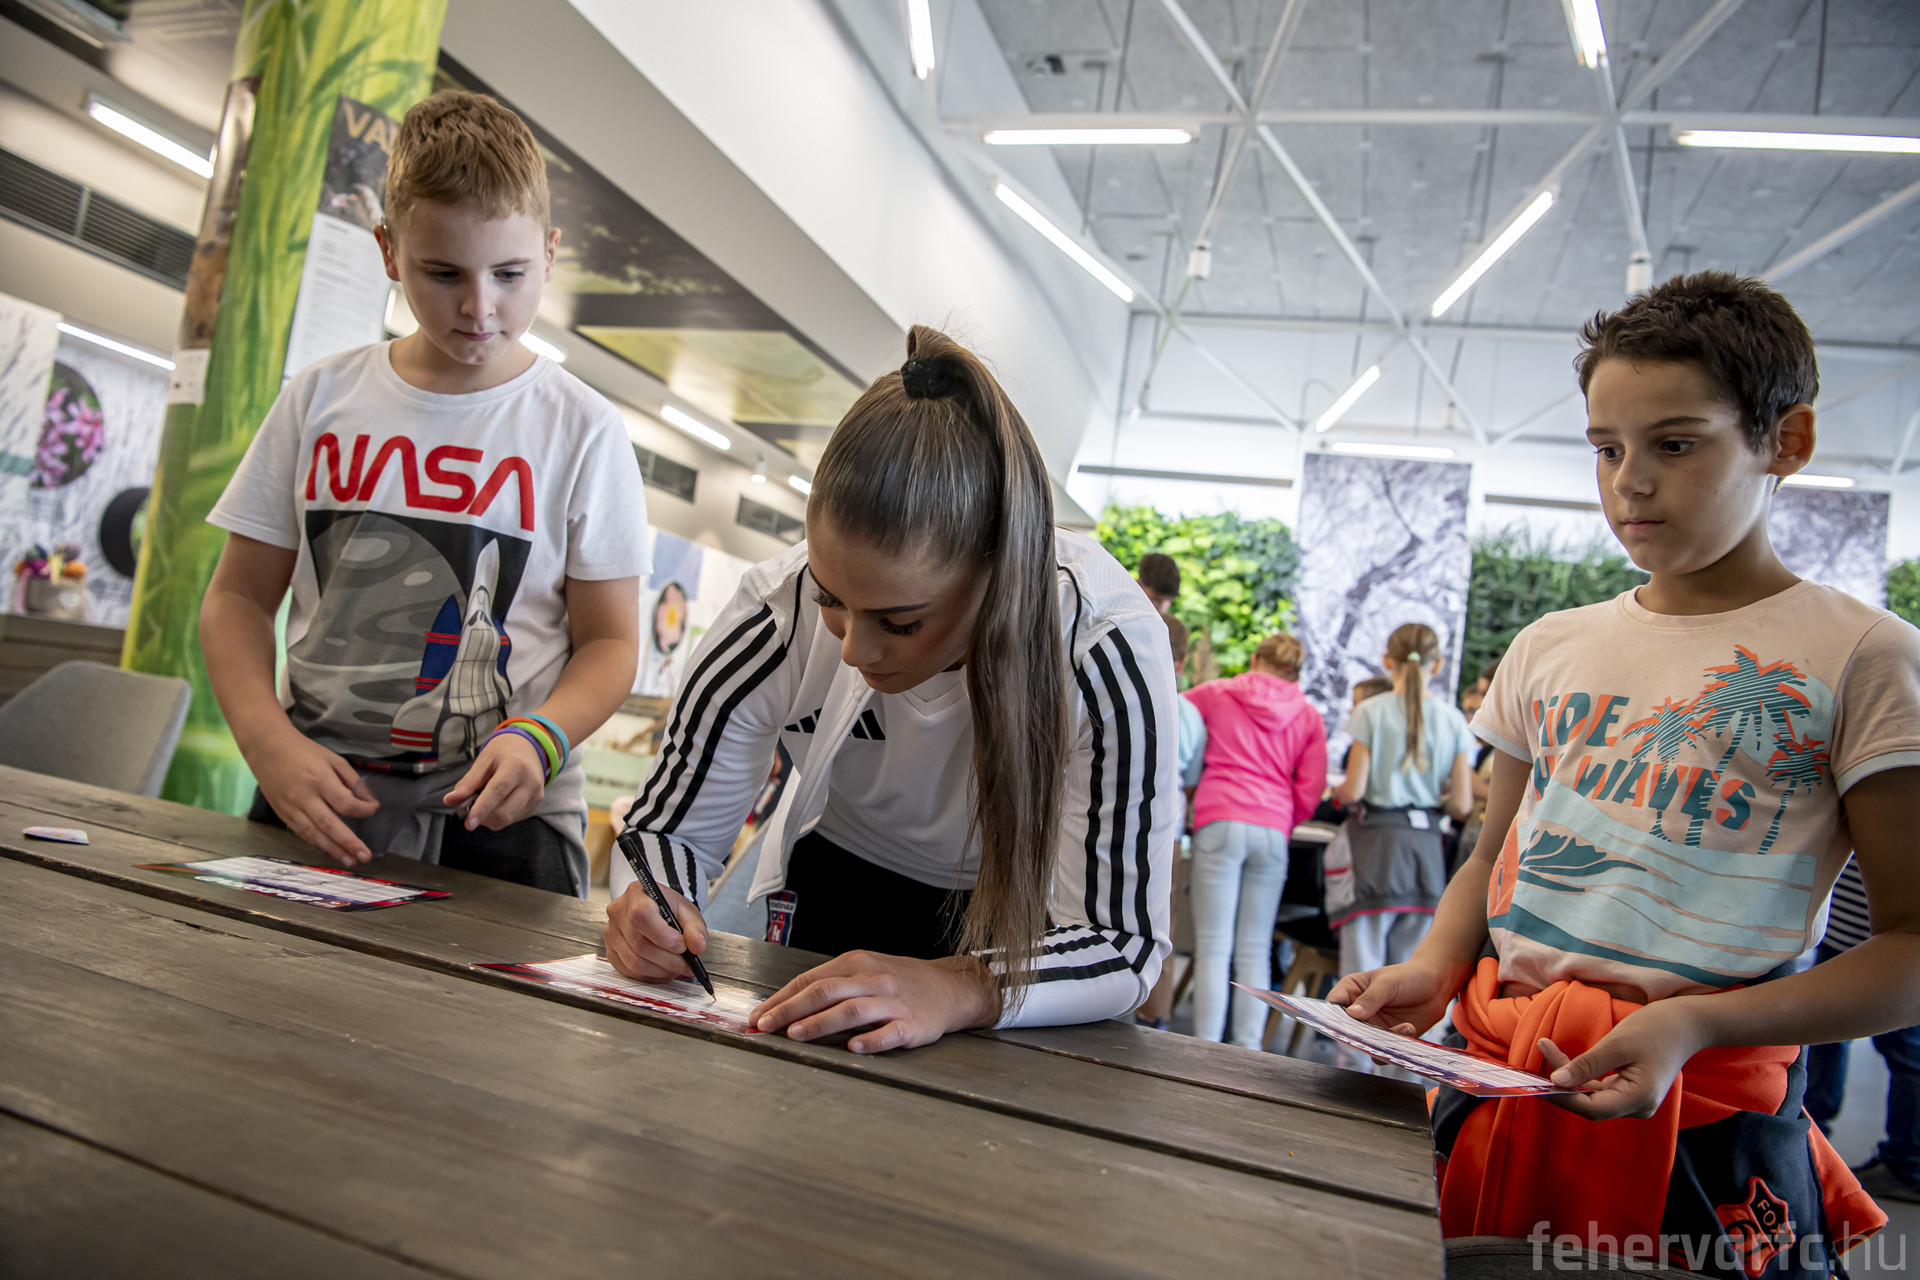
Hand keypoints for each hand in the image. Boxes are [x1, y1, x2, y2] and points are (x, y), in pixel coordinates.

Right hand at [249, 728, 380, 866]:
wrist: (266, 748)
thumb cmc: (304, 751)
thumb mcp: (333, 759)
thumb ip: (352, 780)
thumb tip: (368, 802)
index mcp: (320, 779)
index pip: (345, 803)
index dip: (363, 810)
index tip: (373, 809)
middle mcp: (304, 797)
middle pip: (330, 825)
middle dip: (349, 843)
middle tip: (365, 857)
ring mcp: (291, 807)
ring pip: (314, 834)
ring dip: (333, 850)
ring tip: (349, 861)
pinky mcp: (282, 813)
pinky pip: (301, 832)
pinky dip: (316, 843)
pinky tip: (329, 850)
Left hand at [444, 732, 545, 830]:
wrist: (529, 748)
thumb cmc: (504, 752)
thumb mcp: (484, 760)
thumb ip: (468, 782)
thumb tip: (450, 800)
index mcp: (517, 767)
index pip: (497, 792)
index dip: (482, 809)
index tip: (469, 823)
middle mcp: (531, 784)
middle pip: (503, 813)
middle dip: (482, 816)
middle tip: (470, 804)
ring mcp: (535, 797)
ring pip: (506, 820)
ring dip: (488, 817)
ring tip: (484, 800)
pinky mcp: (535, 806)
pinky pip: (511, 820)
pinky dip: (498, 816)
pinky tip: (497, 801)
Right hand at [603, 881, 707, 982]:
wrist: (657, 911)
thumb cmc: (670, 909)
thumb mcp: (688, 912)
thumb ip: (695, 928)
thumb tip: (698, 946)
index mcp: (636, 894)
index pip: (642, 916)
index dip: (663, 936)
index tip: (682, 945)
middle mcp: (618, 912)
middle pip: (640, 944)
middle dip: (668, 959)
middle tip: (686, 963)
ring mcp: (611, 933)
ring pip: (634, 962)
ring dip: (661, 970)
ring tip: (676, 967)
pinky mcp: (611, 952)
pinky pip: (629, 971)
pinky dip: (650, 976)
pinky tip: (663, 970)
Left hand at [750, 951, 998, 1053]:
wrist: (950, 987)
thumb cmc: (901, 981)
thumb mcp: (866, 971)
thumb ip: (832, 986)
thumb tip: (788, 1007)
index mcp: (856, 963)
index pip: (810, 979)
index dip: (782, 998)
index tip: (759, 1016)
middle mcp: (872, 979)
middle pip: (825, 991)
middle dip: (791, 1010)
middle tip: (767, 1026)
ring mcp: (892, 1001)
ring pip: (851, 1010)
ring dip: (820, 1023)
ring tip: (796, 1036)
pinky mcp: (911, 1024)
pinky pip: (888, 1032)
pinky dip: (869, 1040)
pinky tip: (853, 1047)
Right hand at [1328, 959, 1460, 1036]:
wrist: (1436, 986)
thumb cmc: (1409, 976)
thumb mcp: (1387, 983)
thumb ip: (1370, 998)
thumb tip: (1351, 1014)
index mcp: (1351, 990)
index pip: (1332, 1006)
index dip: (1333, 1017)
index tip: (1344, 1024)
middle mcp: (1358, 1010)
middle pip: (1346, 1030)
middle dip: (1361, 1034)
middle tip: (1376, 1032)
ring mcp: (1372, 1026)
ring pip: (1365, 1043)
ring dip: (1381, 1041)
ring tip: (1403, 1028)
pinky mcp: (1388, 1038)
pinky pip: (1383, 1050)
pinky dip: (1394, 1046)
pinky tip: (1409, 1029)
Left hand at [1536, 997, 1712, 1120]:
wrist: (1685, 1024)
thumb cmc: (1655, 1029)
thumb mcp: (1617, 1044)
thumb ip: (1587, 1065)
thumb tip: (1556, 1080)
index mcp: (1639, 1099)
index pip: (1592, 1109)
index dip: (1562, 1097)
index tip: (1538, 1079)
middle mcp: (1637, 1107)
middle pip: (1589, 1104)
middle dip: (1561, 1083)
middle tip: (1537, 1057)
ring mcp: (1633, 1101)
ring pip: (1591, 1096)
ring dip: (1567, 1076)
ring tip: (1546, 1047)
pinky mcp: (1628, 1091)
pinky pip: (1598, 1088)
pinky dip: (1579, 1074)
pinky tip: (1561, 1056)